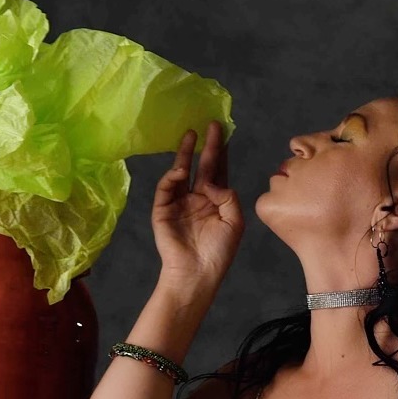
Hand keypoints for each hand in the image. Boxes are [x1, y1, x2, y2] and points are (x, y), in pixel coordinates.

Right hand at [151, 121, 242, 288]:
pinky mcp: (162, 210)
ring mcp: (179, 203)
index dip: (221, 152)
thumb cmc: (219, 253)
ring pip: (181, 171)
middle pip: (201, 166)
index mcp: (216, 201)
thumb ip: (229, 197)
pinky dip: (172, 177)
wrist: (197, 274)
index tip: (224, 132)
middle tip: (210, 124)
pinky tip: (180, 170)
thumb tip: (212, 182)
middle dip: (206, 145)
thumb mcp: (235, 223)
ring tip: (191, 134)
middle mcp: (197, 198)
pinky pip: (166, 188)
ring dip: (185, 153)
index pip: (218, 171)